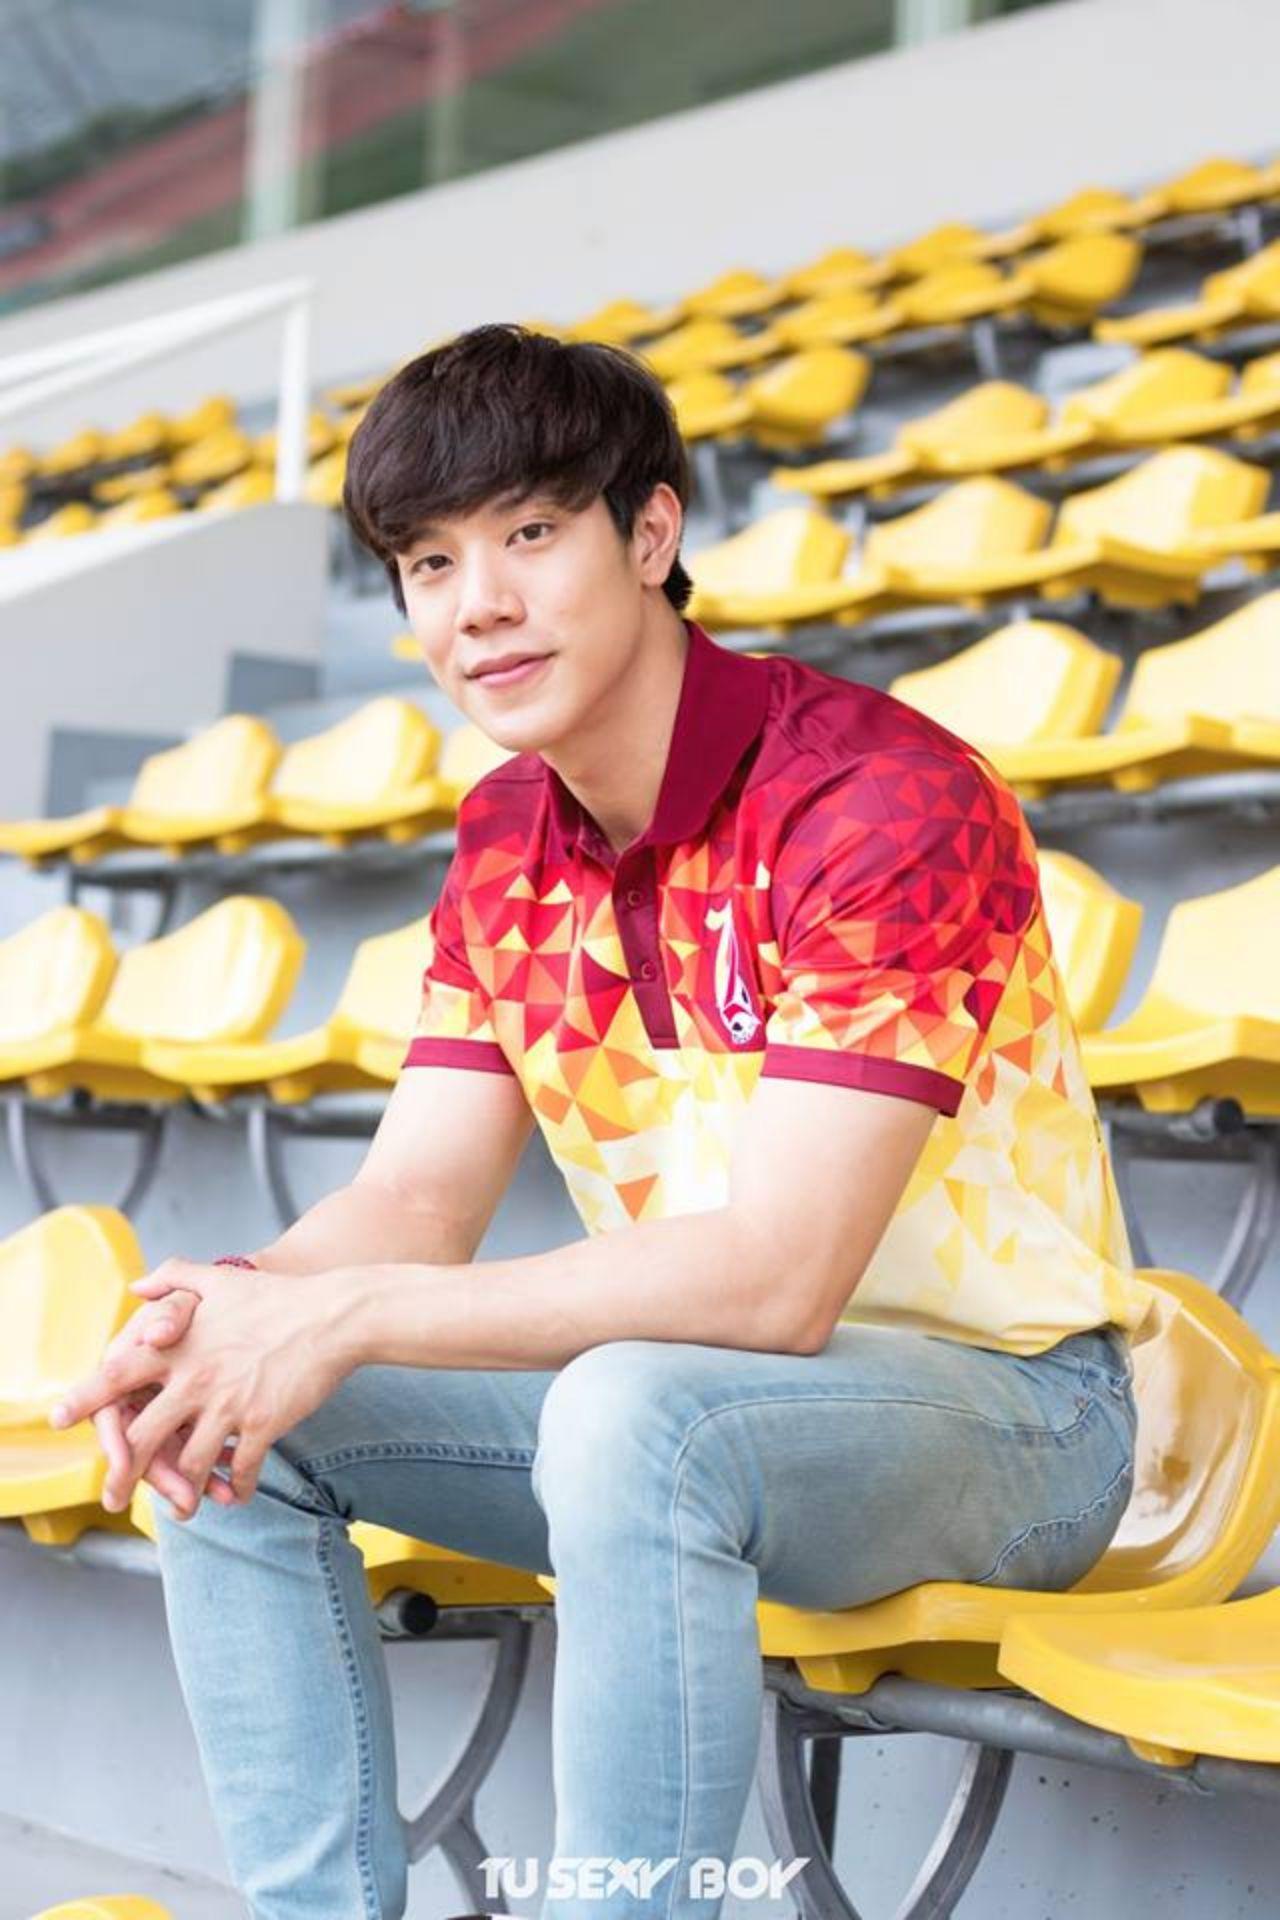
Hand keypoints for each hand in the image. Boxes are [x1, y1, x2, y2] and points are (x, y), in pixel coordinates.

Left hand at [51, 1257, 350, 1513]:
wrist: (335, 1316)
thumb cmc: (277, 1298)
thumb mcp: (219, 1279)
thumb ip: (174, 1279)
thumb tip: (135, 1288)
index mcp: (179, 1345)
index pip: (117, 1375)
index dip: (85, 1399)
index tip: (58, 1419)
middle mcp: (196, 1378)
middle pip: (141, 1436)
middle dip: (123, 1474)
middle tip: (114, 1496)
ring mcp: (228, 1404)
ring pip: (186, 1463)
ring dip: (182, 1489)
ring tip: (183, 1505)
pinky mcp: (262, 1424)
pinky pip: (238, 1470)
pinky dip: (233, 1489)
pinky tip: (234, 1494)